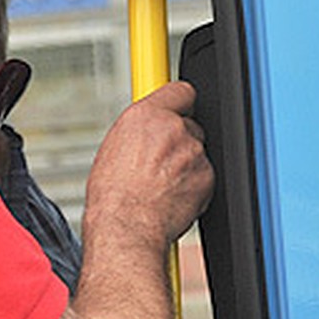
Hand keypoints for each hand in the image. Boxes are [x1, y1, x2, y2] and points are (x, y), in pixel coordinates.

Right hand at [84, 81, 213, 251]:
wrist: (125, 228)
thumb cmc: (112, 197)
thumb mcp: (114, 149)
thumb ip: (139, 132)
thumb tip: (149, 131)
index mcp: (144, 116)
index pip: (181, 91)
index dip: (180, 104)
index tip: (179, 112)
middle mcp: (171, 128)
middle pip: (190, 125)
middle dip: (181, 141)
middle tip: (160, 165)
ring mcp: (192, 151)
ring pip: (197, 152)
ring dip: (186, 166)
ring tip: (161, 186)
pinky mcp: (206, 175)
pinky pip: (205, 176)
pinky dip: (194, 186)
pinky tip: (172, 197)